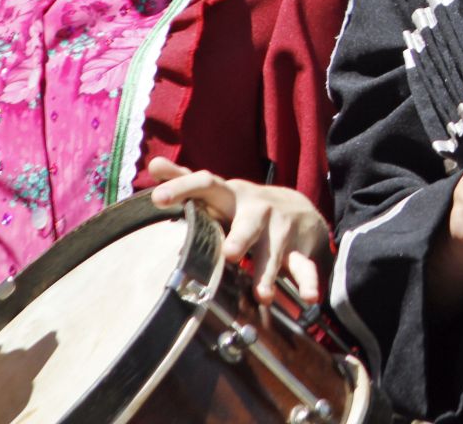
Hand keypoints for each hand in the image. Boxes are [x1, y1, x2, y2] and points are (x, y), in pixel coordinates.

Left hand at [148, 157, 330, 305]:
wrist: (301, 211)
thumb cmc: (246, 206)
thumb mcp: (220, 192)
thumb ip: (186, 182)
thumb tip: (153, 165)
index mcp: (233, 196)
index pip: (207, 184)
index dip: (183, 189)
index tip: (158, 198)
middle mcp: (258, 210)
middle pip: (249, 221)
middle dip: (241, 237)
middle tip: (229, 254)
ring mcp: (281, 231)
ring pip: (275, 250)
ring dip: (268, 271)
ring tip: (262, 295)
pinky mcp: (301, 251)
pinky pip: (305, 267)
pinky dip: (309, 281)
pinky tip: (309, 297)